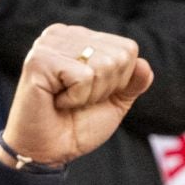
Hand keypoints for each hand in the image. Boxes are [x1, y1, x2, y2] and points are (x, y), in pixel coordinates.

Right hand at [0, 25, 153, 168]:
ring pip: (103, 65)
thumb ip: (132, 83)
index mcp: (81, 38)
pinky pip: (83, 77)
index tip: (92, 94)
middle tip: (78, 100)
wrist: (49, 151)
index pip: (128, 49)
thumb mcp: (114, 102)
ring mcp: (49, 44)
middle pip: (119, 56)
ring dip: (90, 94)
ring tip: (67, 100)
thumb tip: (145, 65)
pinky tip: (57, 101)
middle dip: (106, 88)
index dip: (119, 81)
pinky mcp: (39, 60)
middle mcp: (64, 34)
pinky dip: (76, 98)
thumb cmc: (77, 125)